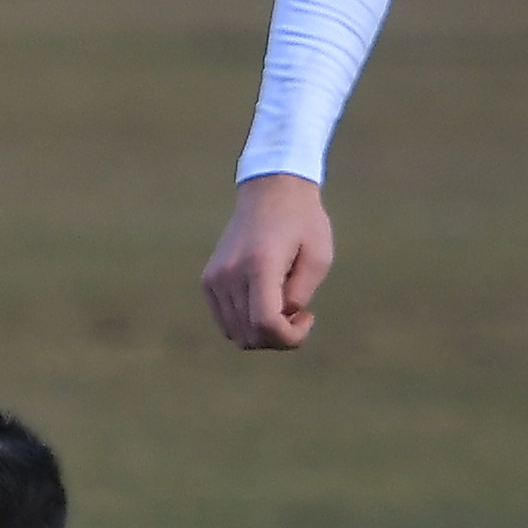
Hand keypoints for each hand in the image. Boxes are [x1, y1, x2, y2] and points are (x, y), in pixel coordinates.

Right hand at [201, 174, 331, 349]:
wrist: (271, 190)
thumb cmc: (302, 221)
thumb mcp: (318, 257)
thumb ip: (301, 295)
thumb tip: (280, 319)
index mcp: (259, 264)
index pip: (265, 324)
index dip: (290, 337)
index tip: (308, 317)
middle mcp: (229, 273)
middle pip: (250, 335)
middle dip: (280, 337)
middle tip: (299, 315)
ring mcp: (214, 278)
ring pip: (236, 334)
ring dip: (263, 333)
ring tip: (282, 309)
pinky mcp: (208, 279)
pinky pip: (226, 322)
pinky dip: (246, 324)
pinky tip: (265, 304)